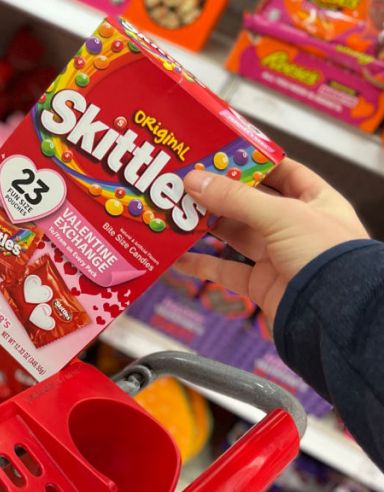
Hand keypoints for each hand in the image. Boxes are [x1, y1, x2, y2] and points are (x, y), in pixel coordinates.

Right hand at [174, 158, 367, 323]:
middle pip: (250, 204)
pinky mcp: (262, 284)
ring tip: (178, 215)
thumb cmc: (327, 257)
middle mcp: (297, 227)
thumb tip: (194, 180)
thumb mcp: (282, 215)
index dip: (254, 162)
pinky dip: (202, 264)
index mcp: (316, 202)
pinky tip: (179, 257)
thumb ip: (235, 199)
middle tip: (187, 183)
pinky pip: (226, 270)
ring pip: (235, 235)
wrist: (334, 315)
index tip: (221, 155)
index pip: (284, 172)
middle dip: (219, 195)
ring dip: (206, 227)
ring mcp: (279, 257)